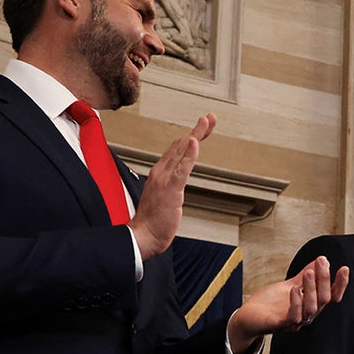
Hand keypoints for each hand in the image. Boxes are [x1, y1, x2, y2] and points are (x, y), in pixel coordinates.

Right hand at [129, 113, 216, 259]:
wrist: (142, 236)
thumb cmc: (153, 221)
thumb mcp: (164, 198)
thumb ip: (171, 187)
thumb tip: (178, 184)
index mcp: (160, 173)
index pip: (177, 150)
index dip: (191, 137)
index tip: (203, 127)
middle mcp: (161, 171)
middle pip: (181, 145)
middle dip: (198, 130)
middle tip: (210, 117)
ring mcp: (165, 178)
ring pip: (182, 151)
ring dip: (196, 134)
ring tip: (206, 121)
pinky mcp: (171, 188)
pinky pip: (182, 168)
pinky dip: (190, 154)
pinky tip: (196, 142)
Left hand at [227, 256, 349, 353]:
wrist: (248, 317)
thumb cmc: (269, 304)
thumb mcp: (289, 285)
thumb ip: (303, 276)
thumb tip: (319, 261)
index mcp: (310, 305)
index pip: (332, 296)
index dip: (340, 284)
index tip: (344, 268)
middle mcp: (307, 315)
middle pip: (324, 300)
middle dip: (324, 280)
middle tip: (322, 262)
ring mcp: (295, 322)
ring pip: (311, 308)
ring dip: (311, 289)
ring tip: (309, 273)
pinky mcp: (280, 325)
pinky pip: (293, 317)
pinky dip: (295, 303)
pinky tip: (293, 289)